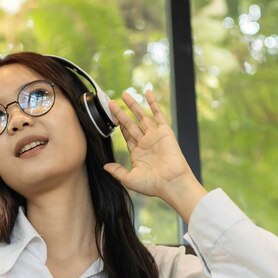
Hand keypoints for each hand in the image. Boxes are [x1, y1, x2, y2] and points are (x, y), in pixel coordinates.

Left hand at [103, 90, 206, 222]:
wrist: (171, 183)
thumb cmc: (153, 185)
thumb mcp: (130, 179)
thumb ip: (117, 171)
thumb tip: (105, 166)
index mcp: (138, 153)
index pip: (126, 135)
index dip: (119, 125)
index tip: (111, 116)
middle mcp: (146, 143)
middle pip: (130, 124)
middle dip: (121, 113)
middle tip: (111, 103)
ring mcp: (155, 136)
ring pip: (141, 117)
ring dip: (133, 105)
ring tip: (124, 94)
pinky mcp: (165, 132)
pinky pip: (158, 114)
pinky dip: (153, 103)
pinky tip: (147, 92)